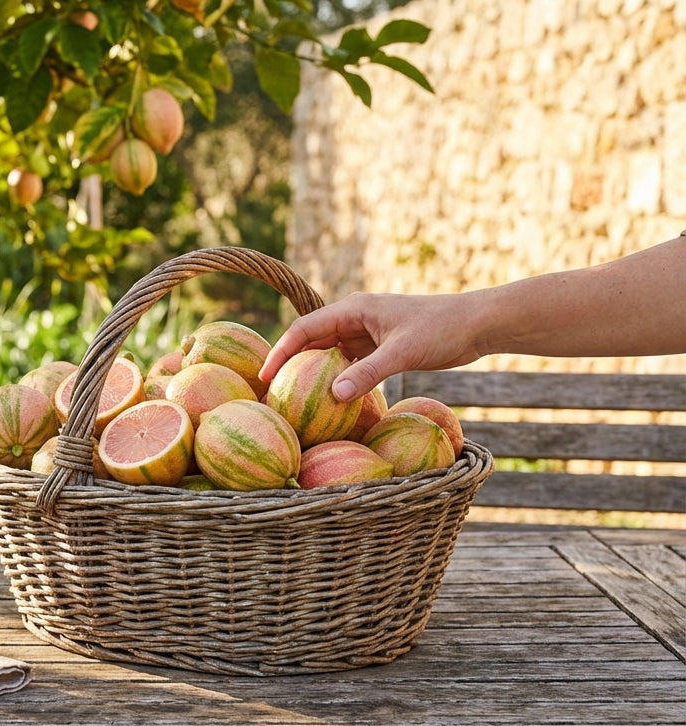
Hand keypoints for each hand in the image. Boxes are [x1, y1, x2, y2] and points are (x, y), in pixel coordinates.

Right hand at [258, 292, 486, 400]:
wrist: (477, 325)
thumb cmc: (441, 330)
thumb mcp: (402, 353)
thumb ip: (367, 373)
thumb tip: (333, 396)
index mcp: (353, 309)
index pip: (304, 329)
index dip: (280, 351)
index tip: (264, 376)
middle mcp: (354, 318)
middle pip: (311, 341)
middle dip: (289, 364)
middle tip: (271, 393)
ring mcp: (366, 333)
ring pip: (328, 354)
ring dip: (312, 374)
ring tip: (292, 399)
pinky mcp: (379, 348)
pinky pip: (349, 365)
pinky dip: (337, 380)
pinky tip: (330, 401)